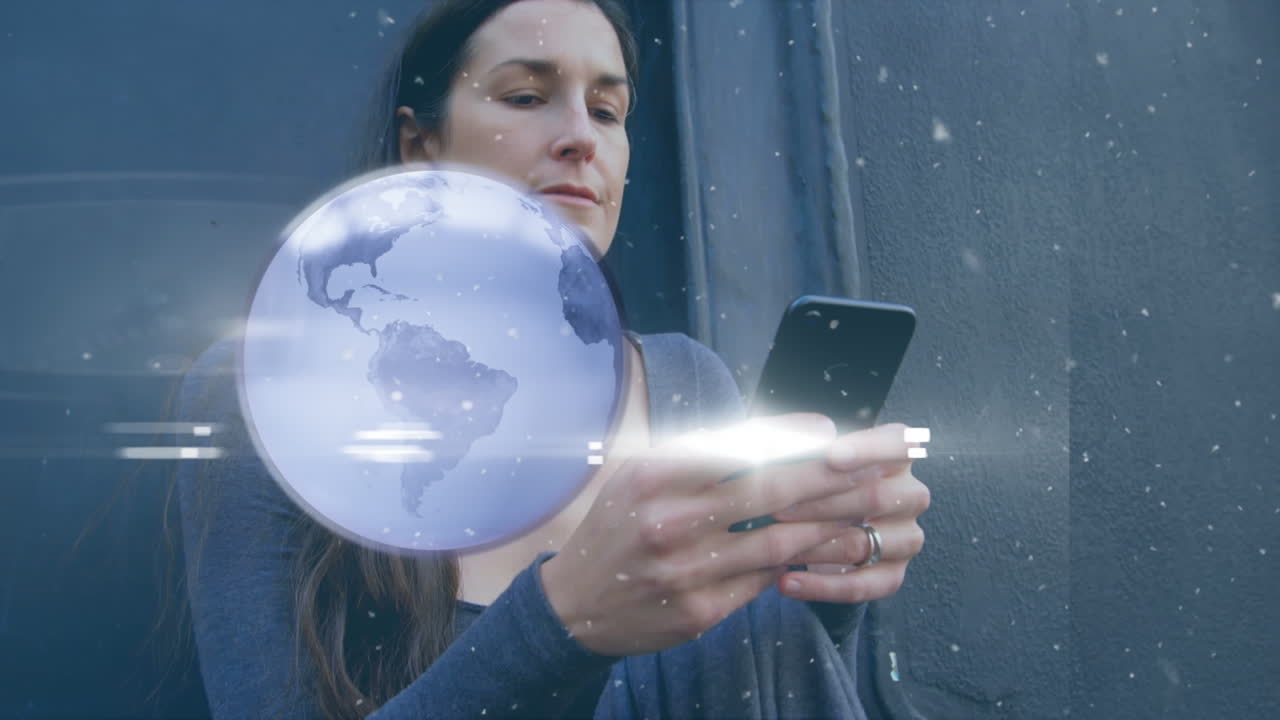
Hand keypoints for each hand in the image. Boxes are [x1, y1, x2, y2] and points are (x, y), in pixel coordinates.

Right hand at [541, 413, 860, 656]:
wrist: (574, 604)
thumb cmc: (617, 526)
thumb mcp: (640, 473)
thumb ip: (698, 454)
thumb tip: (774, 433)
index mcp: (652, 477)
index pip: (734, 448)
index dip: (789, 438)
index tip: (830, 429)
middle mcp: (668, 522)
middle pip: (768, 492)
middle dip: (829, 477)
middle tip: (873, 463)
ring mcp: (686, 571)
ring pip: (777, 541)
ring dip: (831, 524)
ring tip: (870, 507)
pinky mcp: (701, 611)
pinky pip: (763, 580)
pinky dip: (801, 562)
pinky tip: (832, 549)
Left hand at [770, 422, 929, 604]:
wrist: (816, 524)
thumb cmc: (808, 478)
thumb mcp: (803, 455)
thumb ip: (802, 441)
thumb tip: (807, 430)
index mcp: (896, 455)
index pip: (899, 444)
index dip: (868, 449)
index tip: (832, 456)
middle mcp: (910, 495)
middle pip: (876, 497)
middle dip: (821, 503)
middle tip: (775, 507)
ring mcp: (906, 537)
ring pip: (865, 543)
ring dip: (814, 547)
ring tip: (772, 547)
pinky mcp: (893, 574)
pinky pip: (864, 586)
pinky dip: (821, 587)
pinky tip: (786, 582)